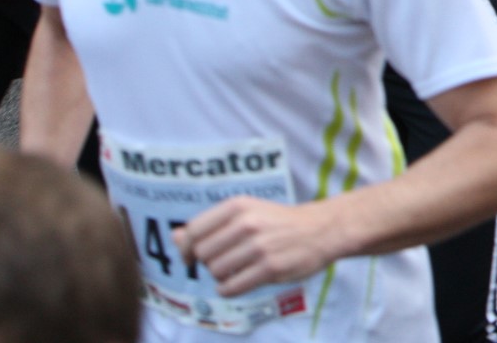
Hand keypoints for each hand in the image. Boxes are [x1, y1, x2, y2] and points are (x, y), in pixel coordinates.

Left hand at [174, 196, 342, 297]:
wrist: (321, 229)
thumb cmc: (277, 222)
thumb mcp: (245, 212)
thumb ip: (209, 225)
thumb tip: (175, 237)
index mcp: (238, 205)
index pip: (193, 231)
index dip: (187, 248)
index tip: (192, 256)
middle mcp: (247, 223)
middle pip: (202, 254)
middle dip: (207, 262)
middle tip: (224, 260)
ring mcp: (259, 246)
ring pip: (215, 271)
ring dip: (220, 276)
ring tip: (235, 270)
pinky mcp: (270, 268)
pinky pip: (231, 287)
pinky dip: (228, 290)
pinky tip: (237, 283)